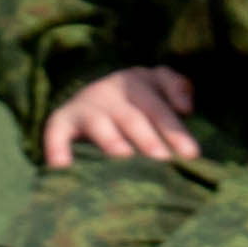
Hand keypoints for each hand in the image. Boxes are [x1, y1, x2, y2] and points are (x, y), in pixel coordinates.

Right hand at [41, 63, 200, 168]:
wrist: (87, 99)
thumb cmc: (133, 101)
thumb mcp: (156, 88)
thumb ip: (177, 89)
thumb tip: (187, 106)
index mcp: (138, 80)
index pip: (159, 99)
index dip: (174, 123)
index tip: (191, 151)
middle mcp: (111, 90)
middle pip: (133, 114)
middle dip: (149, 137)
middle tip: (164, 159)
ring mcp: (86, 105)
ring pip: (99, 123)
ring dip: (111, 139)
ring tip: (124, 156)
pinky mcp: (62, 120)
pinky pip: (56, 132)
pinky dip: (57, 147)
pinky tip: (63, 166)